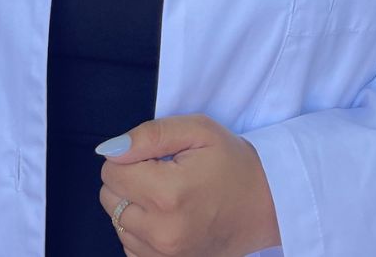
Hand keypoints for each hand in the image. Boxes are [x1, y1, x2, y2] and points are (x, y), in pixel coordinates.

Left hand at [97, 113, 280, 256]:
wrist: (266, 205)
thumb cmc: (233, 163)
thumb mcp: (198, 130)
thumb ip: (150, 135)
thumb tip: (110, 150)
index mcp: (168, 193)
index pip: (111, 171)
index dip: (129, 155)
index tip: (156, 155)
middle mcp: (162, 232)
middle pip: (109, 197)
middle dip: (129, 179)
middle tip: (162, 172)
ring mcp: (165, 256)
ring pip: (117, 222)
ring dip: (133, 204)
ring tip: (167, 194)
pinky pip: (129, 246)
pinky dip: (139, 229)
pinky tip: (165, 216)